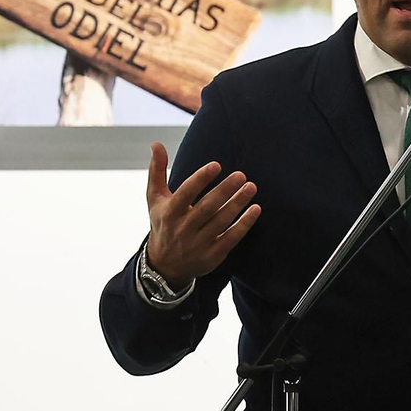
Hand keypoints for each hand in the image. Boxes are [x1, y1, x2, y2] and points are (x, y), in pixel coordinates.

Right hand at [144, 142, 260, 285]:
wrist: (164, 266)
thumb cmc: (163, 223)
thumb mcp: (155, 199)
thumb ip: (157, 171)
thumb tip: (156, 144)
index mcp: (169, 213)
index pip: (185, 194)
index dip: (200, 180)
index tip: (216, 165)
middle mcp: (183, 229)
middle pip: (206, 208)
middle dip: (224, 190)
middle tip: (241, 174)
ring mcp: (198, 244)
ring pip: (221, 222)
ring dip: (237, 204)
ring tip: (251, 187)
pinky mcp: (212, 255)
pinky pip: (231, 238)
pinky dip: (244, 224)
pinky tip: (255, 209)